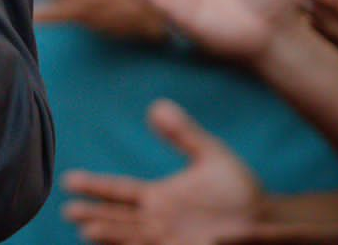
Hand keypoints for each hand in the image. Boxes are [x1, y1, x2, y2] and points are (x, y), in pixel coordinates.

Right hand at [63, 100, 262, 244]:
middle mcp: (157, 221)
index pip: (119, 190)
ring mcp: (167, 240)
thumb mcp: (212, 157)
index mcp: (158, 197)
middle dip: (93, 214)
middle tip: (68, 210)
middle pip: (117, 217)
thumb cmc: (241, 192)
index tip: (69, 180)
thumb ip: (184, 134)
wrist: (269, 223)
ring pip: (129, 237)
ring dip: (108, 234)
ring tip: (85, 230)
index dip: (95, 186)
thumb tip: (157, 105)